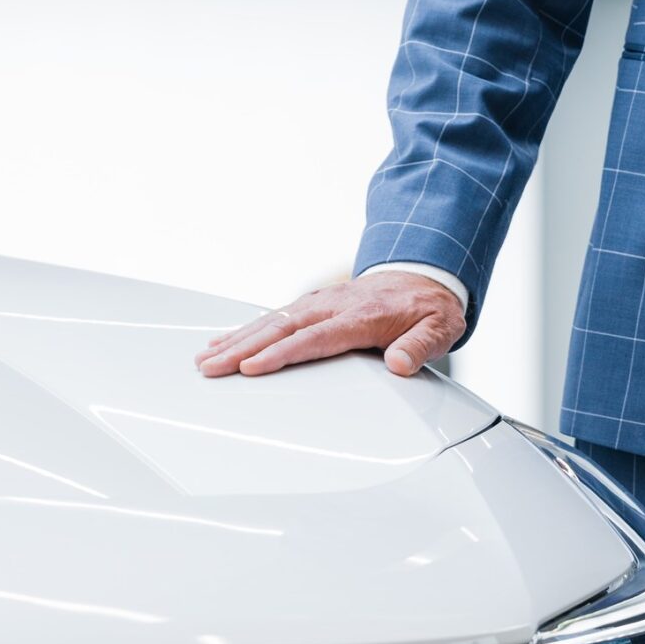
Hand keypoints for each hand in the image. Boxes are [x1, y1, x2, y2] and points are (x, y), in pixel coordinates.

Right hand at [198, 269, 465, 381]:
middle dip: (242, 348)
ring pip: (271, 321)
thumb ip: (419, 347)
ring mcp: (319, 302)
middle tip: (211, 366)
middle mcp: (333, 305)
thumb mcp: (438, 329)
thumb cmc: (427, 309)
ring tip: (205, 357)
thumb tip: (400, 364)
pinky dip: (246, 329)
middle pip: (281, 329)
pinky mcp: (311, 304)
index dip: (281, 354)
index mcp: (361, 316)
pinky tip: (224, 341)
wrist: (424, 275)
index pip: (314, 338)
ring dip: (236, 339)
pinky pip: (274, 317)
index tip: (251, 367)